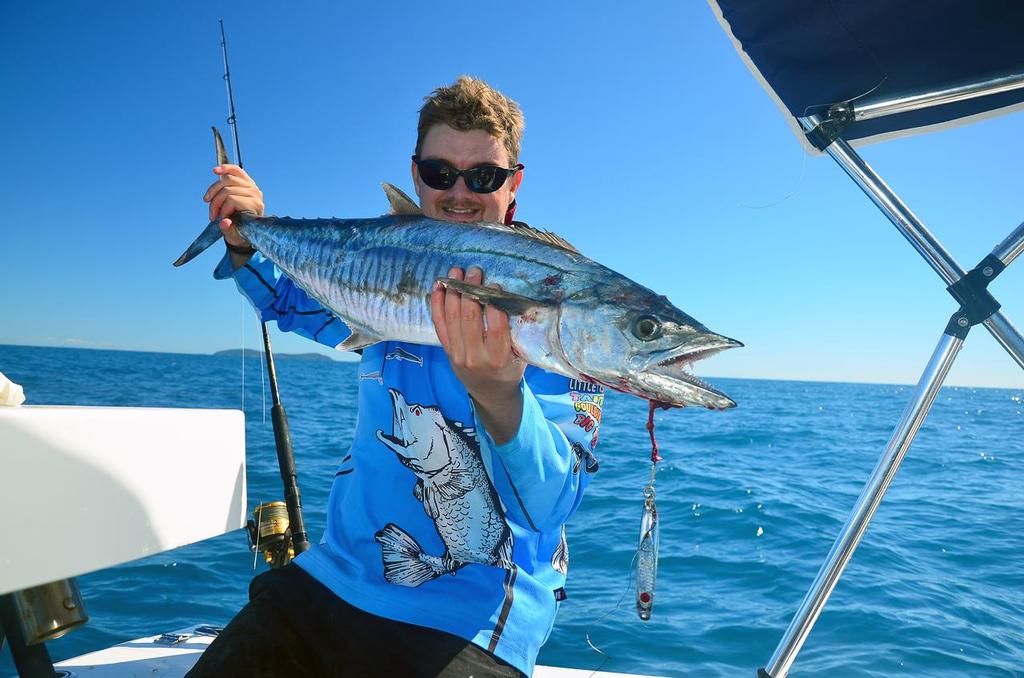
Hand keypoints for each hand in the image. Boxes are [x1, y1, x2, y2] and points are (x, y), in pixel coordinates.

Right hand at [202, 164, 263, 247]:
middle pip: (227, 190)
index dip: (222, 209)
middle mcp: (255, 194)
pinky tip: (215, 171)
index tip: (218, 219)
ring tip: (208, 201)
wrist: (248, 227)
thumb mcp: (234, 235)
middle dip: (215, 202)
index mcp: (255, 206)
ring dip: (213, 191)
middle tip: (212, 215)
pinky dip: (225, 168)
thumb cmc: (241, 231)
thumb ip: (229, 230)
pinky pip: (235, 170)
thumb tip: (224, 222)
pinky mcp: (247, 180)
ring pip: (227, 180)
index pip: (232, 200)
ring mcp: (252, 185)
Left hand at [431, 266, 526, 444]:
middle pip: (469, 317)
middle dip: (471, 290)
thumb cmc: (510, 368)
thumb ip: (516, 331)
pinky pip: (439, 324)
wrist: (491, 393)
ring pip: (452, 317)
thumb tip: (512, 297)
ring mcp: (458, 353)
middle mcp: (476, 356)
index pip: (495, 325)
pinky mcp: (447, 350)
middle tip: (475, 271)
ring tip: (456, 272)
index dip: (493, 302)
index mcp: (499, 357)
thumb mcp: (521, 354)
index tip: (494, 284)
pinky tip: (439, 286)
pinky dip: (437, 303)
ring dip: (453, 291)